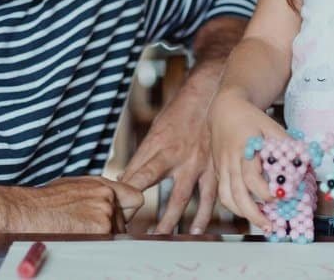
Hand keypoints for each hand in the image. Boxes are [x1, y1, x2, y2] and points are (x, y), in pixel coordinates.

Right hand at [13, 176, 142, 233]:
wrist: (27, 212)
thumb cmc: (43, 202)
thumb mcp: (74, 186)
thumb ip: (97, 192)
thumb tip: (110, 202)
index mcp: (102, 185)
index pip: (135, 198)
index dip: (127, 210)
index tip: (121, 216)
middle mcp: (107, 197)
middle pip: (125, 221)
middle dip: (112, 227)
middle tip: (86, 227)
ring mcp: (105, 213)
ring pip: (116, 234)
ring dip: (102, 237)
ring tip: (77, 231)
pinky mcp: (100, 230)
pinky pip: (107, 244)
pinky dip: (95, 245)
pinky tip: (77, 238)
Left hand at [121, 84, 216, 233]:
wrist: (210, 96)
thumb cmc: (178, 114)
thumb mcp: (156, 131)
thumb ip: (141, 158)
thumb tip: (122, 180)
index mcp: (160, 146)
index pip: (140, 173)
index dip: (128, 191)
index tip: (118, 209)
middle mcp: (179, 157)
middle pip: (163, 191)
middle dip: (149, 213)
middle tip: (136, 232)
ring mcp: (198, 163)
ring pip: (185, 198)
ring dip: (174, 220)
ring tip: (164, 238)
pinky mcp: (214, 168)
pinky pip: (210, 196)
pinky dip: (204, 214)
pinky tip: (197, 229)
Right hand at [207, 88, 288, 232]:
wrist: (224, 110)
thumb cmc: (250, 118)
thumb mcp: (271, 126)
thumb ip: (287, 144)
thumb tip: (307, 159)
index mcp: (244, 149)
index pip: (251, 177)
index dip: (265, 192)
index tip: (280, 198)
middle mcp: (230, 161)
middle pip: (237, 194)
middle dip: (253, 213)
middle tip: (270, 225)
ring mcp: (222, 168)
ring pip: (227, 197)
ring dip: (243, 213)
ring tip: (261, 222)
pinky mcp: (218, 172)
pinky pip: (223, 194)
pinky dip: (235, 206)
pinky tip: (249, 211)